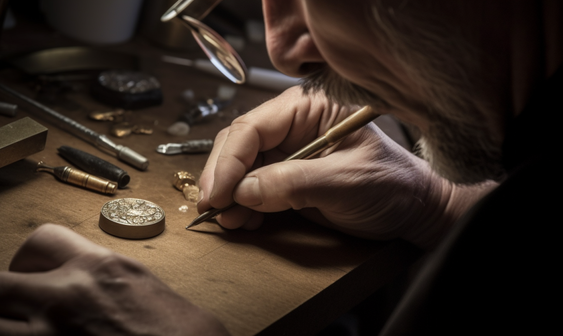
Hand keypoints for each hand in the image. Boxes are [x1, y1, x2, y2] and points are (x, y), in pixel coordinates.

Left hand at [0, 224, 228, 335]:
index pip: (40, 241)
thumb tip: (87, 292)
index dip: (25, 262)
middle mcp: (71, 294)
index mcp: (103, 267)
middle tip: (4, 316)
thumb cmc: (186, 334)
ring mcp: (52, 332)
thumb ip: (109, 282)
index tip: (27, 278)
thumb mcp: (147, 289)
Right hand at [198, 87, 482, 248]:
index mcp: (309, 109)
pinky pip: (254, 186)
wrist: (413, 211)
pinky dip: (243, 204)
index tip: (218, 193)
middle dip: (223, 177)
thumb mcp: (346, 181)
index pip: (253, 127)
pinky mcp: (288, 177)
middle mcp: (294, 126)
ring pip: (241, 167)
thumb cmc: (392, 186)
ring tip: (228, 219)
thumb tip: (243, 190)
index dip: (229, 160)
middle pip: (240, 144)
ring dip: (229, 193)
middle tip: (212, 207)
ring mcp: (289, 152)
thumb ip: (294, 182)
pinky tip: (243, 219)